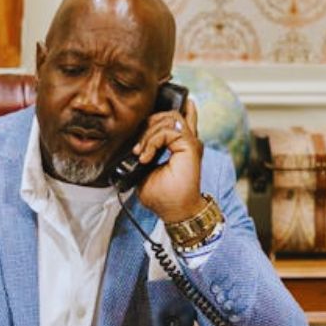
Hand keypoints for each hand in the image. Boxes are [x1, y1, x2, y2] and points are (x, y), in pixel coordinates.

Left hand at [132, 98, 206, 223]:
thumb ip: (146, 150)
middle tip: (137, 148)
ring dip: (148, 134)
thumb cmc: (163, 195)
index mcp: (179, 144)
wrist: (176, 210)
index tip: (137, 147)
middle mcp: (187, 141)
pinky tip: (146, 157)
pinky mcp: (190, 147)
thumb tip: (135, 138)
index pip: (168, 119)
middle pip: (167, 115)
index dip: (150, 124)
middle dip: (147, 126)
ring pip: (168, 119)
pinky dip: (152, 141)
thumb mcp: (146, 169)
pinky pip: (168, 130)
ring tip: (141, 154)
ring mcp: (190, 142)